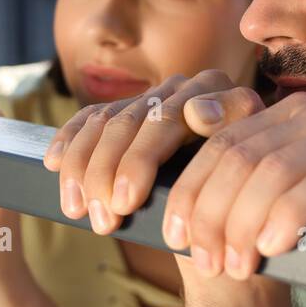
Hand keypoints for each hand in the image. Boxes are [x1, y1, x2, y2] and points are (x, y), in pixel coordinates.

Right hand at [42, 70, 265, 232]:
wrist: (240, 201)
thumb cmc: (249, 185)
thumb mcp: (252, 161)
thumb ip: (233, 126)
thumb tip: (196, 111)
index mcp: (216, 91)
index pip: (165, 120)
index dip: (140, 161)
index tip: (127, 202)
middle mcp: (181, 87)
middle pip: (128, 124)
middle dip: (107, 174)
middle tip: (102, 219)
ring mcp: (151, 98)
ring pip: (103, 123)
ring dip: (82, 168)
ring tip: (78, 210)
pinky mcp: (127, 112)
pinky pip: (89, 120)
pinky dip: (68, 141)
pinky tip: (53, 164)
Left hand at [162, 91, 305, 280]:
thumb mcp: (288, 198)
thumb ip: (245, 185)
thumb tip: (182, 196)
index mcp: (293, 113)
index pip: (224, 143)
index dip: (193, 190)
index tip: (175, 236)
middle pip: (245, 156)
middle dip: (216, 213)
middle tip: (210, 263)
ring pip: (279, 169)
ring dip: (248, 223)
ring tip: (239, 265)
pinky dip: (292, 215)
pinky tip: (277, 245)